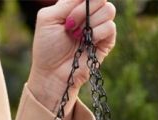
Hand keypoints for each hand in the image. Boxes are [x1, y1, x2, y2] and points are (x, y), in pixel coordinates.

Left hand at [27, 0, 116, 114]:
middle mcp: (89, 14)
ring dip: (91, 21)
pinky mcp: (106, 42)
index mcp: (75, 5)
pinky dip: (98, 33)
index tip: (69, 13)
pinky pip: (111, 27)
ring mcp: (99, 28)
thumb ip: (66, 2)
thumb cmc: (47, 48)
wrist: (52, 74)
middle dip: (84, 9)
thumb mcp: (48, 17)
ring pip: (108, 10)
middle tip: (70, 25)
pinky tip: (87, 41)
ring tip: (77, 35)